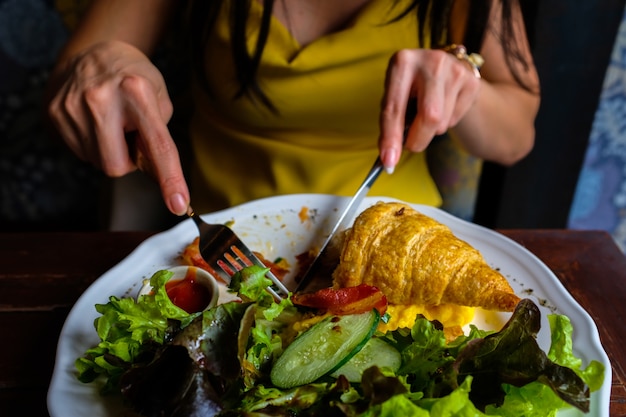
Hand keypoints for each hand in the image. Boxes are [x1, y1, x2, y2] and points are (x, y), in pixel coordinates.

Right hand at [47, 40, 189, 214]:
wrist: (94, 54)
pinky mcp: (55, 114)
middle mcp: (101, 98)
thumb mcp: (159, 98)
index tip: (178, 205)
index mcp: (136, 92)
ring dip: (109, 151)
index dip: (170, 178)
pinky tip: (94, 123)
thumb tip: (159, 176)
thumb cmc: (135, 80)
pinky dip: (92, 145)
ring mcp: (73, 107)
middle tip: (129, 135)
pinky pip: (80, 153)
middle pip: (116, 166)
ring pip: (97, 162)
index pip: (157, 145)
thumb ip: (161, 137)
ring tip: (111, 123)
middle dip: (127, 160)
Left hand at [378, 48, 481, 171]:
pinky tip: (444, 108)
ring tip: (427, 114)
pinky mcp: (472, 81)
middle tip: (411, 146)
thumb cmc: (412, 89)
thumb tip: (389, 158)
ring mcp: (455, 69)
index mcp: (402, 62)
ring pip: (442, 122)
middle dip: (418, 140)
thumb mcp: (396, 97)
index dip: (391, 137)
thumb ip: (391, 123)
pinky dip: (445, 123)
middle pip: (429, 116)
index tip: (388, 162)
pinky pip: (455, 120)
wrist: (445, 70)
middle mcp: (431, 61)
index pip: (395, 107)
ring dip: (431, 131)